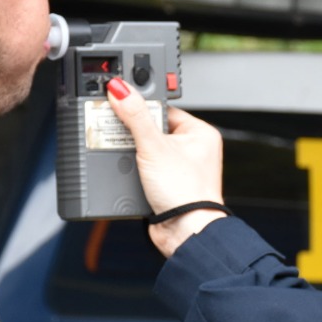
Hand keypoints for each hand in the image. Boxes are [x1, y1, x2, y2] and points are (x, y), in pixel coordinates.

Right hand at [106, 77, 226, 256]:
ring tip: (129, 158)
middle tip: (123, 135)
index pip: (164, 109)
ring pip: (147, 149)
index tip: (122, 106)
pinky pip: (145, 168)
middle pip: (152, 128)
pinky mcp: (168, 183)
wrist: (184, 231)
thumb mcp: (153, 147)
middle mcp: (194, 149)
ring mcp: (181, 167)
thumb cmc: (185, 193)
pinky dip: (135, 170)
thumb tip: (121, 90)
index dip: (142, 109)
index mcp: (200, 133)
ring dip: (133, 153)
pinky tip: (131, 173)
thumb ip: (135, 116)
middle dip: (136, 134)